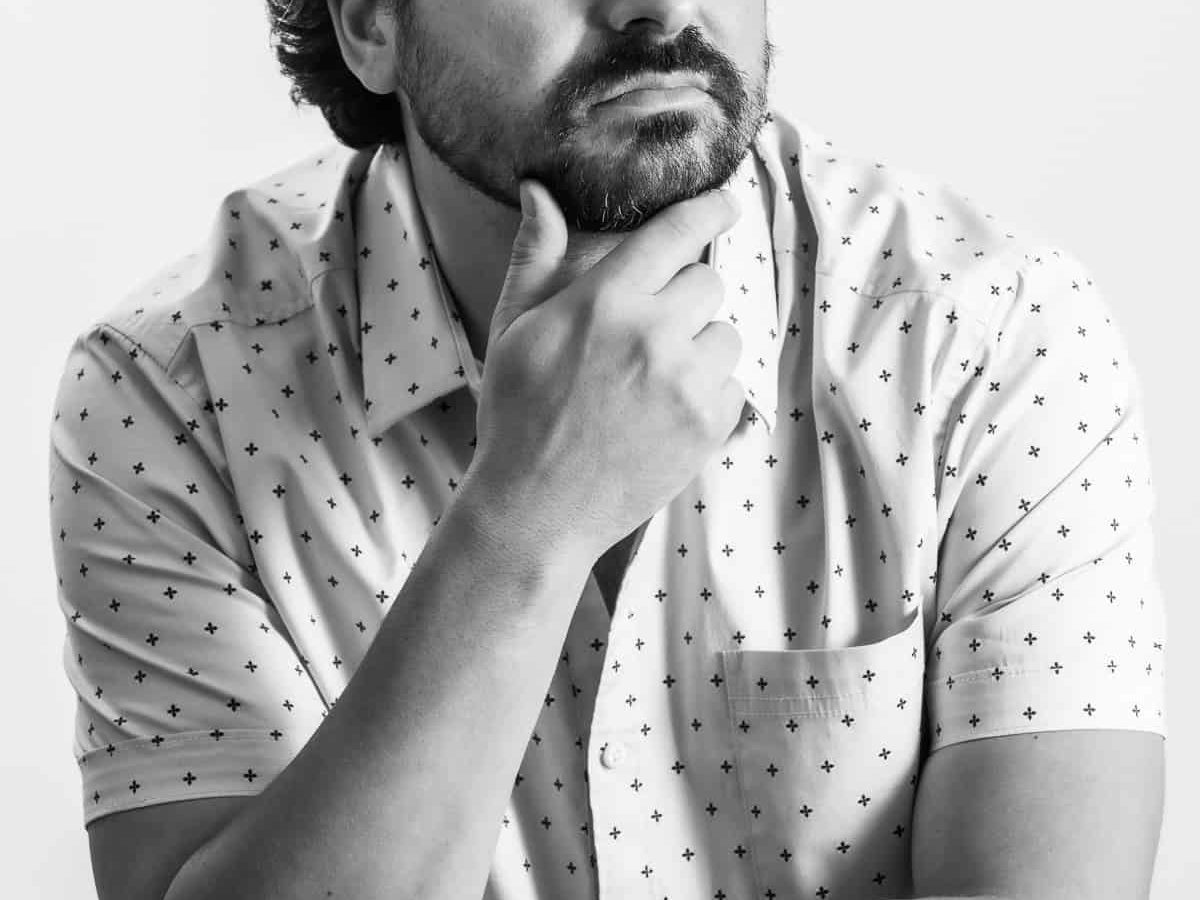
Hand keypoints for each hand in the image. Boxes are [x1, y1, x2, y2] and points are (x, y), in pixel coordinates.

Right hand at [462, 178, 745, 563]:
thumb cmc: (517, 415)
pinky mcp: (710, 427)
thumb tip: (540, 190)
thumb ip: (536, 255)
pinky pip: (734, 385)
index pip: (678, 232)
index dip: (709, 210)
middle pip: (709, 281)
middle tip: (647, 331)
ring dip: (700, 346)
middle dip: (684, 297)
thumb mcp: (513, 328)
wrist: (536, 508)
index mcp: (605, 302)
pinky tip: (665, 413)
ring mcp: (688, 384)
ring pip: (727, 334)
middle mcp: (654, 335)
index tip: (725, 204)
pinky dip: (709, 393)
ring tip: (654, 379)